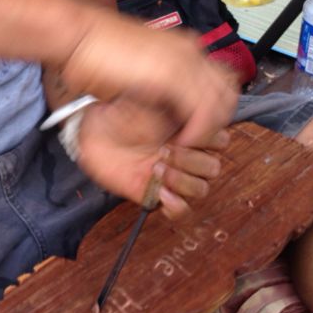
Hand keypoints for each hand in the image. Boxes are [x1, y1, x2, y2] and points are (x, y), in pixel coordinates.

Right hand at [59, 12, 238, 148]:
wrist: (76, 36)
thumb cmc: (93, 51)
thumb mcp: (135, 67)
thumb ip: (156, 81)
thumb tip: (162, 101)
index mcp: (183, 46)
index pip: (220, 78)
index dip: (213, 106)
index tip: (195, 125)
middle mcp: (190, 50)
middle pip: (228, 89)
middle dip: (218, 118)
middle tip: (195, 137)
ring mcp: (184, 61)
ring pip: (221, 103)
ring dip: (209, 128)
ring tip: (188, 142)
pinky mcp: (173, 77)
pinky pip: (203, 112)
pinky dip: (197, 132)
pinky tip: (181, 141)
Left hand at [76, 96, 231, 219]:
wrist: (94, 132)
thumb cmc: (119, 113)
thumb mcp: (151, 103)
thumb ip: (180, 111)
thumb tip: (199, 117)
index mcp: (189, 130)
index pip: (219, 141)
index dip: (206, 140)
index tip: (184, 134)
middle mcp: (184, 154)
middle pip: (212, 168)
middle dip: (192, 161)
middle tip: (164, 151)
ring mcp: (172, 176)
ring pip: (202, 189)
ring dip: (183, 181)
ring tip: (156, 169)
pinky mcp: (156, 194)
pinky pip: (183, 210)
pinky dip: (177, 205)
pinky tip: (160, 192)